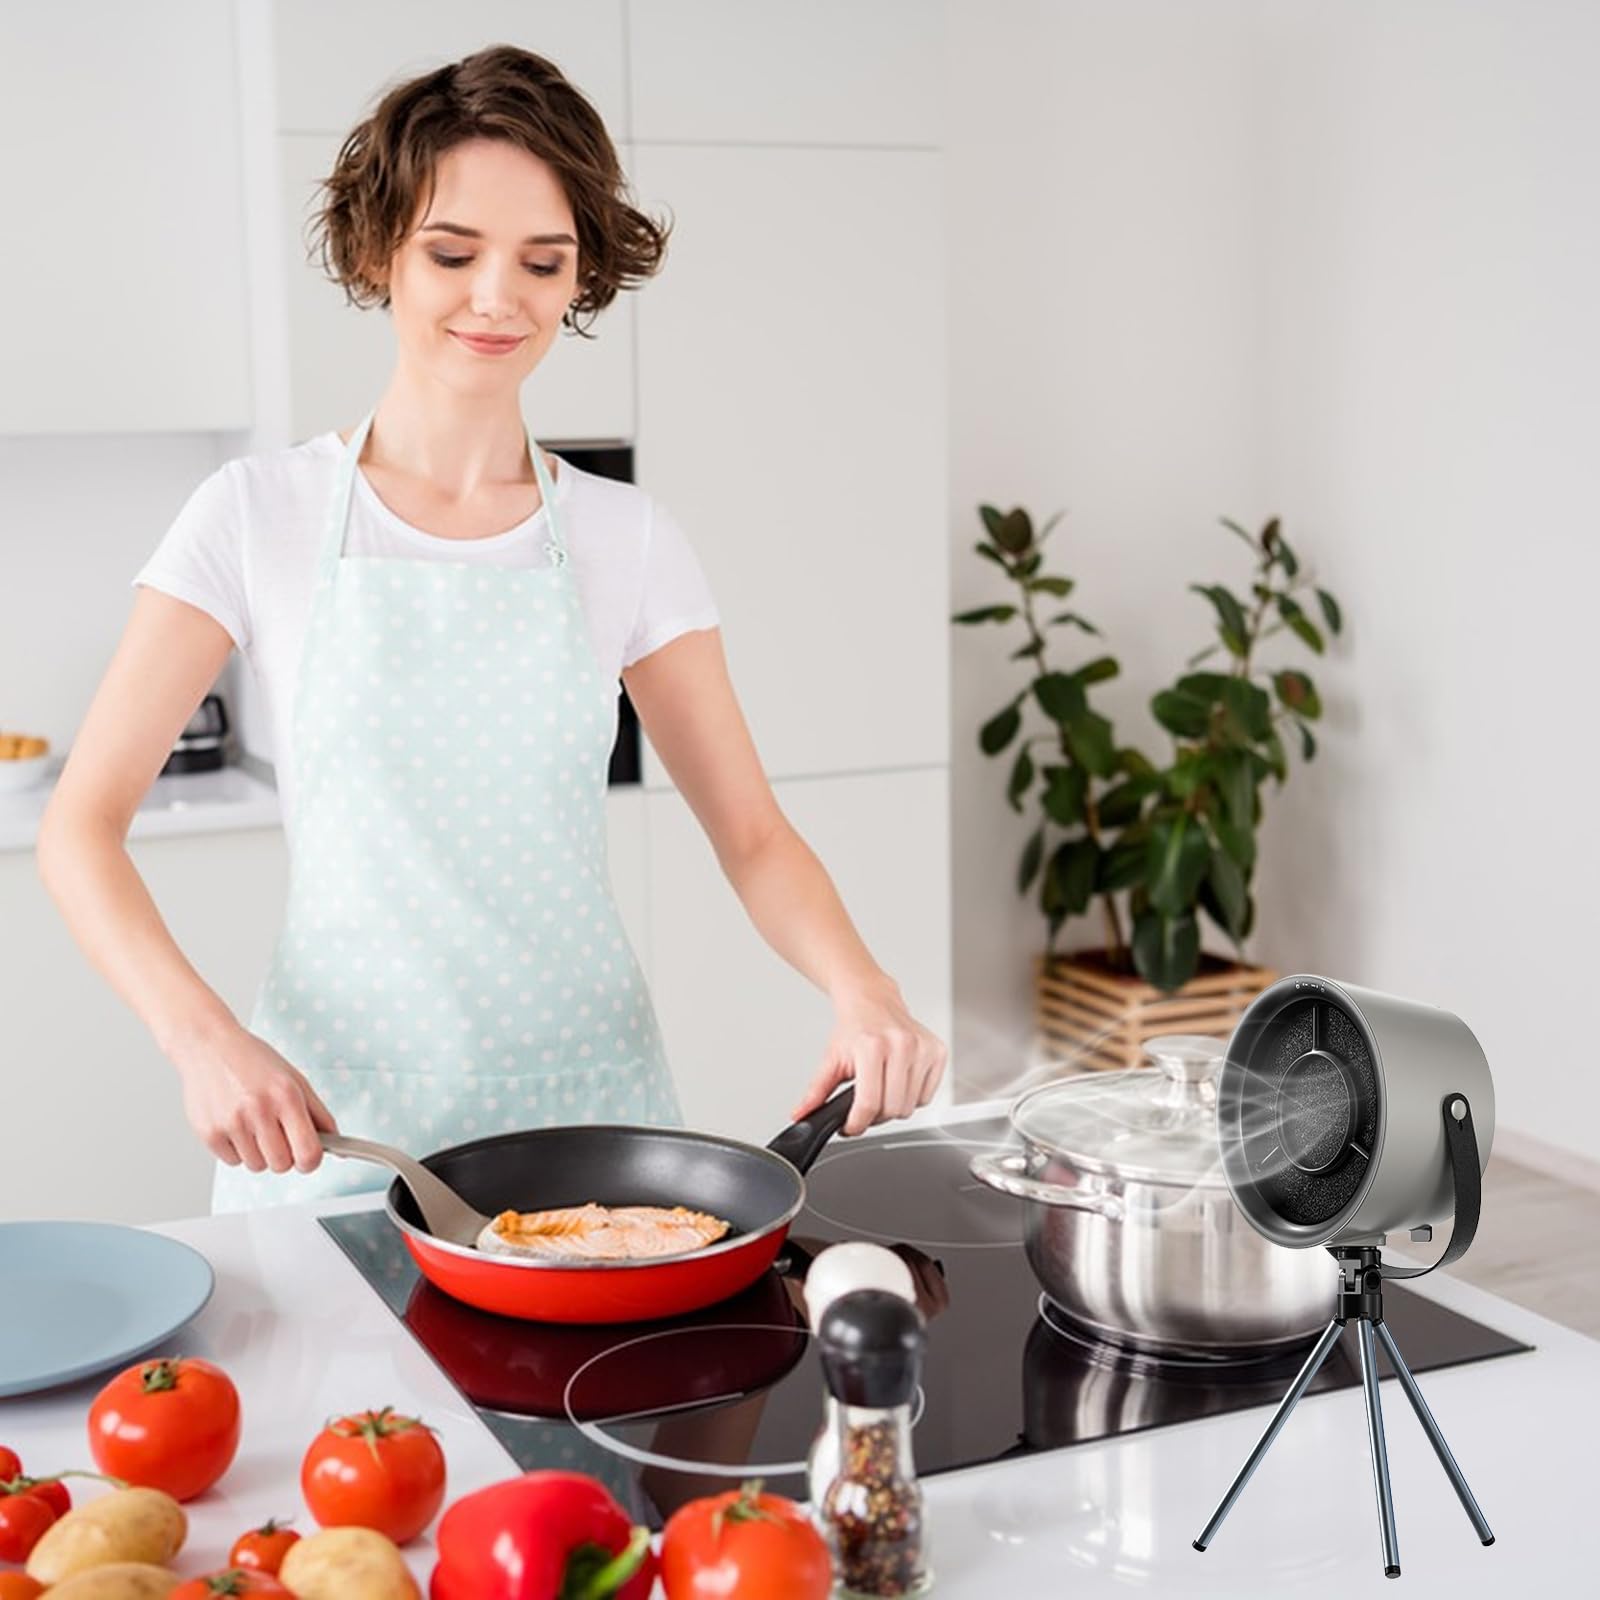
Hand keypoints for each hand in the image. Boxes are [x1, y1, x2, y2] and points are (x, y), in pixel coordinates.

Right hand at [169, 1019, 337, 1173]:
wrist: (208, 1046)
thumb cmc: (253, 1061)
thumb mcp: (295, 1080)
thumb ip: (319, 1115)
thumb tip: (337, 1148)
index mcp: (286, 1096)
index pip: (308, 1153)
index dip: (311, 1161)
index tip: (308, 1158)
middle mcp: (259, 1110)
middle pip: (281, 1165)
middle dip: (284, 1156)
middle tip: (278, 1136)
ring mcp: (231, 1123)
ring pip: (256, 1166)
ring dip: (259, 1153)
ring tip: (254, 1125)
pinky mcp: (209, 1133)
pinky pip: (232, 1162)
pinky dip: (237, 1150)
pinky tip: (235, 1124)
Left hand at [791, 979, 947, 1136]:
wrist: (873, 1001)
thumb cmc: (855, 1028)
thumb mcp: (831, 1058)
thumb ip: (815, 1091)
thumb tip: (800, 1115)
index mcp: (872, 1046)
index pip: (868, 1103)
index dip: (856, 1124)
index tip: (850, 1126)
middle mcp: (902, 1045)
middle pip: (891, 1110)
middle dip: (874, 1116)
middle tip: (864, 1105)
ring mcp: (923, 1048)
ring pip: (910, 1107)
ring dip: (894, 1108)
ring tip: (881, 1090)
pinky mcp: (938, 1051)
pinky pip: (927, 1096)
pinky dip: (912, 1097)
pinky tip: (899, 1081)